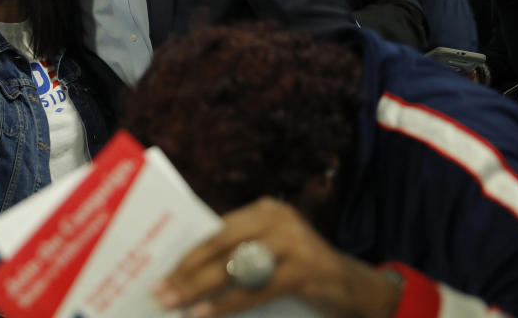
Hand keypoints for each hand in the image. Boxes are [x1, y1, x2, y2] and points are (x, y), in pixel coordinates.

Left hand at [153, 198, 400, 317]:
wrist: (357, 289)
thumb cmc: (302, 273)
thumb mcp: (270, 254)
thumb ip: (239, 254)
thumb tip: (185, 272)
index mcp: (265, 209)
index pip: (216, 230)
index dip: (187, 252)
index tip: (161, 270)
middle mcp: (279, 218)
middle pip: (221, 246)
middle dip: (187, 271)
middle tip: (161, 290)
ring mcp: (294, 242)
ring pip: (235, 267)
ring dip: (200, 289)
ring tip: (175, 304)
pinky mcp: (305, 269)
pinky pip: (256, 290)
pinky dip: (227, 304)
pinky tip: (204, 314)